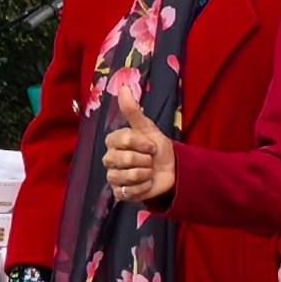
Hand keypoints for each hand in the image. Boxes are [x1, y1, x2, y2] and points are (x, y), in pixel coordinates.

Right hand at [97, 79, 175, 203]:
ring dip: (145, 175)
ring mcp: (113, 177)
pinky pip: (129, 192)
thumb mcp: (148, 128)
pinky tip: (147, 184)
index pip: (122, 139)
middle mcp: (109, 159)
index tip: (152, 146)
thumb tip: (124, 88)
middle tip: (150, 160)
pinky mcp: (119, 194)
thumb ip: (133, 111)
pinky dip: (143, 188)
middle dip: (145, 160)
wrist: (171, 171)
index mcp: (114, 142)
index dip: (141, 143)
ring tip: (149, 173)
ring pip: (127, 176)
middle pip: (124, 159)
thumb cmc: (157, 148)